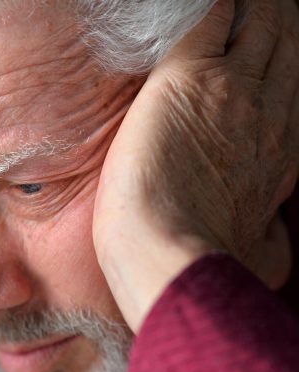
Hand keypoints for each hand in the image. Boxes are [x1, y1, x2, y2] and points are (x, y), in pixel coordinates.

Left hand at [93, 0, 298, 330]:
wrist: (170, 248)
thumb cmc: (208, 261)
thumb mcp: (264, 252)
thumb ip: (271, 229)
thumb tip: (272, 227)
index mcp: (283, 154)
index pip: (289, 94)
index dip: (284, 70)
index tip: (276, 60)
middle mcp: (269, 113)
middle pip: (285, 51)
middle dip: (278, 28)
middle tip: (268, 11)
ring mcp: (233, 88)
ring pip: (258, 28)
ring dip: (256, 10)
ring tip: (250, 1)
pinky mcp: (189, 75)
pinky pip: (212, 21)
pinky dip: (218, 7)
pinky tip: (218, 2)